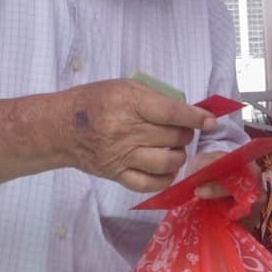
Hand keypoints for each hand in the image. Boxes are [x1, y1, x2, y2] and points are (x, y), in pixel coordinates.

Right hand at [64, 79, 211, 193]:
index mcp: (128, 103)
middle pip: (172, 137)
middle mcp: (125, 130)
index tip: (210, 121)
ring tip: (175, 149)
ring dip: (179, 155)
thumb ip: (154, 99)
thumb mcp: (123, 88)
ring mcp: (121, 155)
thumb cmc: (95, 102)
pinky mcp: (116, 174)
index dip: (195, 117)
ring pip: (166, 161)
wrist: (61, 128)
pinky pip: (149, 183)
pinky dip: (165, 178)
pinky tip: (167, 169)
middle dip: (186, 134)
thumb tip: (188, 112)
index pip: (171, 112)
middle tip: (183, 131)